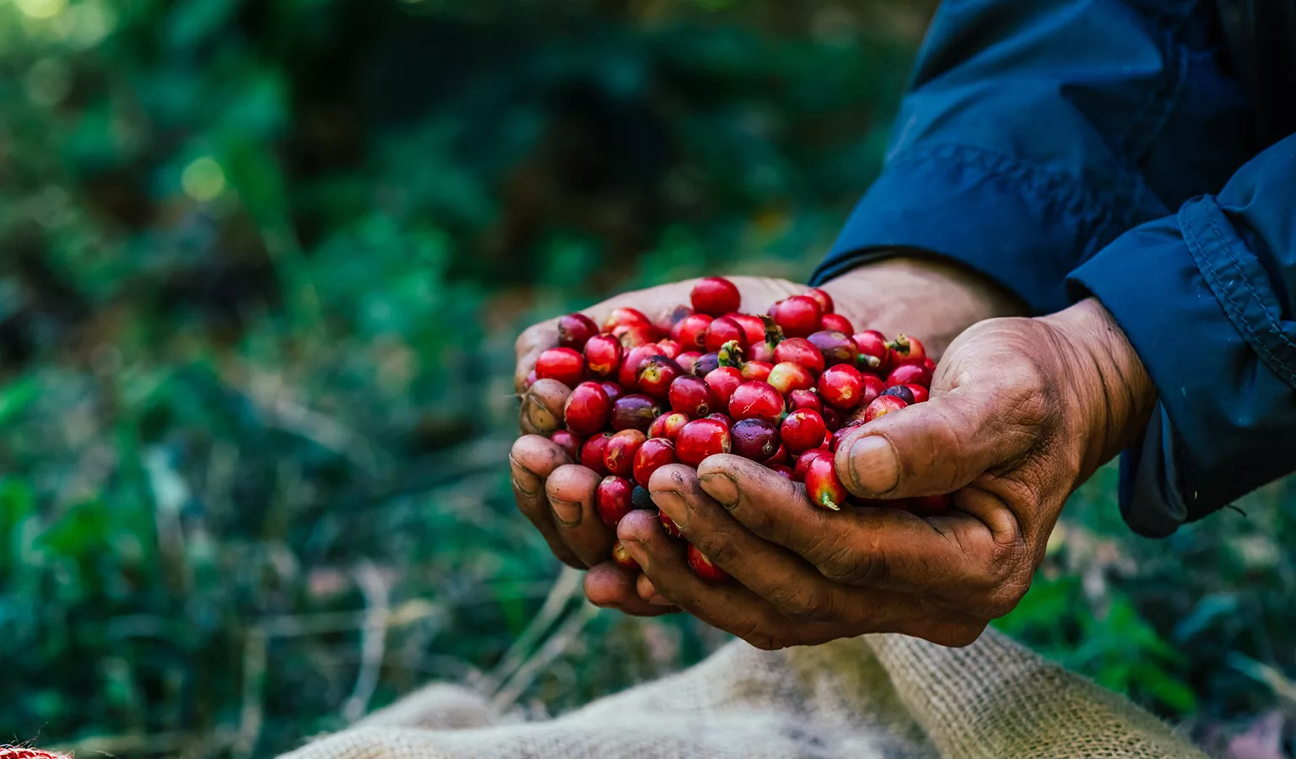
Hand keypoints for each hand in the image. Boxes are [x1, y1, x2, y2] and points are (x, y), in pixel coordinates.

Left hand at [618, 298, 1155, 647]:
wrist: (1043, 399)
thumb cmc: (1029, 382)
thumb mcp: (1006, 391)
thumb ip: (942, 433)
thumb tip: (854, 469)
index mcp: (977, 568)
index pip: (856, 552)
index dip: (778, 513)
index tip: (708, 462)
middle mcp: (932, 605)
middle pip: (805, 594)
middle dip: (720, 542)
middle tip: (651, 487)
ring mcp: (889, 603)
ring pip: (776, 611)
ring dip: (695, 573)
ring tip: (624, 523)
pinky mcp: (851, 583)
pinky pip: (768, 594)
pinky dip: (705, 574)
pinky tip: (639, 548)